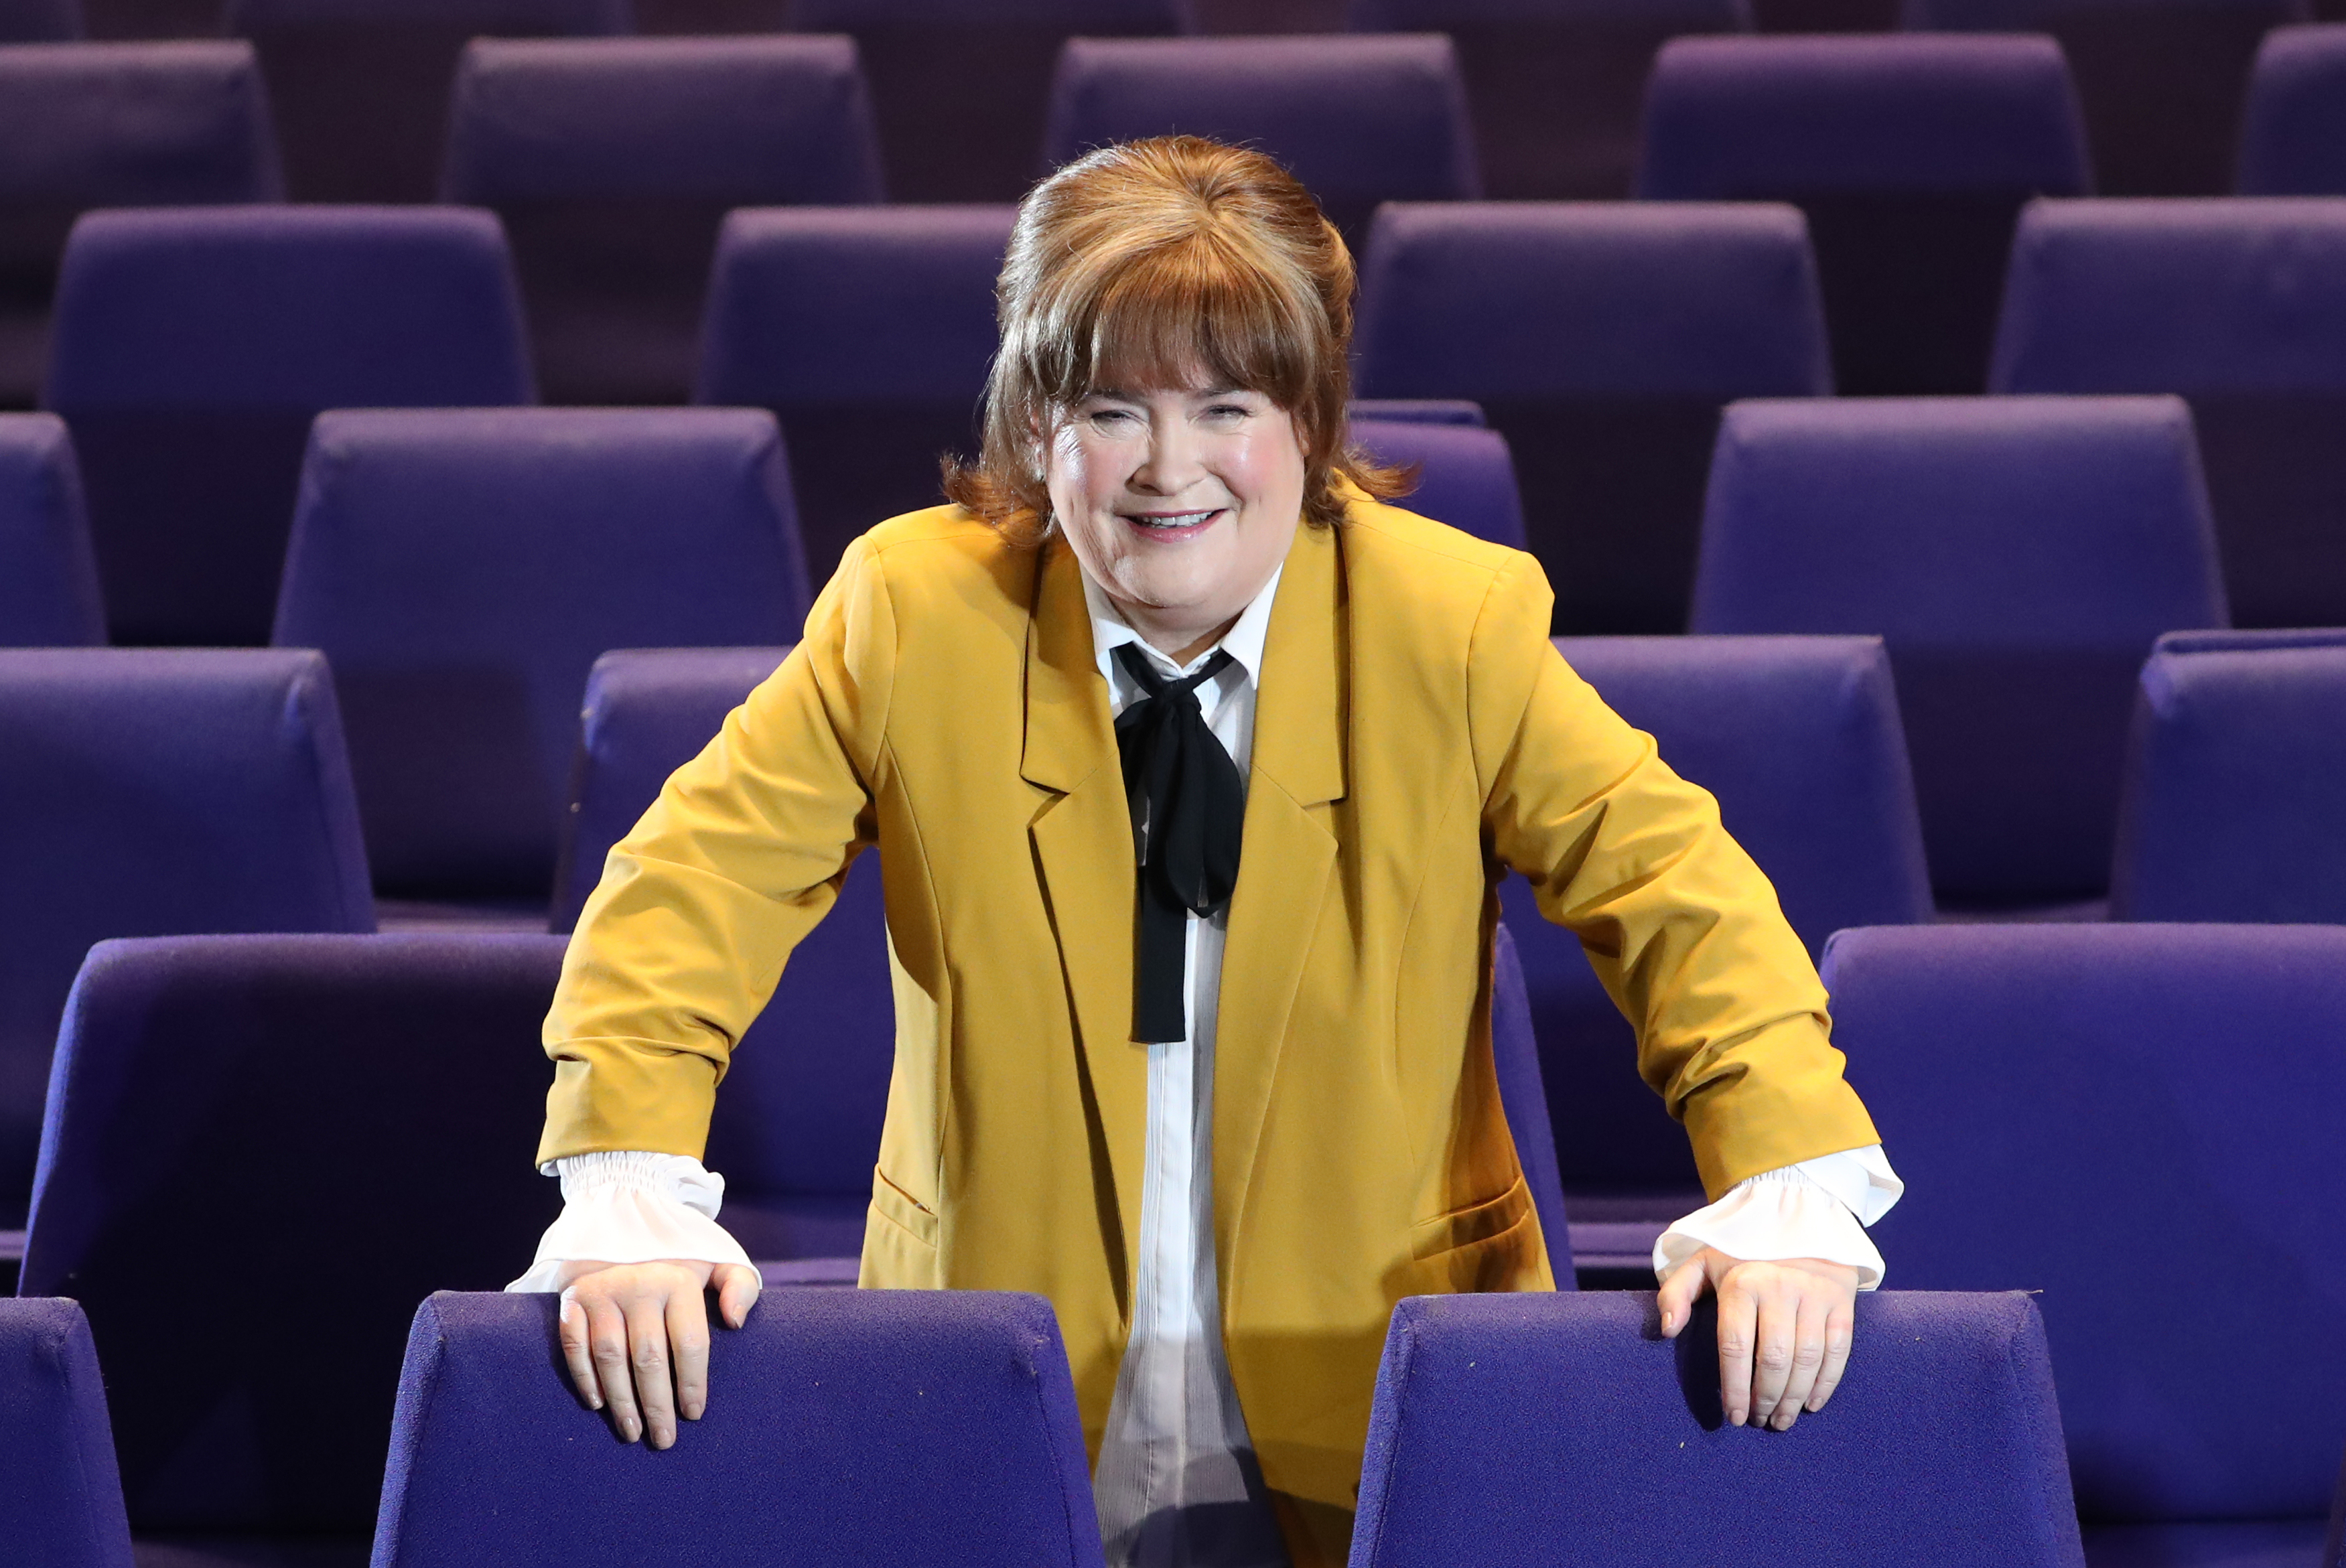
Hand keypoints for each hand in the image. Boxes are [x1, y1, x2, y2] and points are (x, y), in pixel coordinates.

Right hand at [555, 1259, 761, 1447]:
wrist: (622, 1241)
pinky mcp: (573, 1301)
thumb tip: (735, 1321)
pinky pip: (574, 1346)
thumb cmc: (677, 1269)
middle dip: (657, 1405)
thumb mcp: (717, 1266)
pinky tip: (598, 1405)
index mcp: (679, 1281)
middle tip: (664, 1439)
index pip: (689, 1342)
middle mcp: (639, 1285)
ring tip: (633, 1432)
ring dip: (621, 1401)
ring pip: (610, 1357)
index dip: (692, 1383)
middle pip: (648, 1357)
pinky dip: (584, 1378)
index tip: (693, 1414)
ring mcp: (603, 1292)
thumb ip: (740, 1287)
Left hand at [1656, 1248, 1858, 1431]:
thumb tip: (1669, 1330)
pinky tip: (1812, 1403)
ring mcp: (1814, 1294)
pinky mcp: (1841, 1300)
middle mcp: (1780, 1288)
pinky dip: (1826, 1382)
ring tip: (1782, 1419)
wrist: (1796, 1216)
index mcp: (1742, 1283)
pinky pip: (1838, 1349)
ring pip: (1807, 1359)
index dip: (1734, 1388)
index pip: (1735, 1347)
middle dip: (1765, 1398)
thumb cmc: (1741, 1251)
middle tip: (1759, 1420)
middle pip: (1774, 1359)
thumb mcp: (1702, 1262)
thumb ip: (1676, 1293)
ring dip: (1794, 1398)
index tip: (1733, 1416)